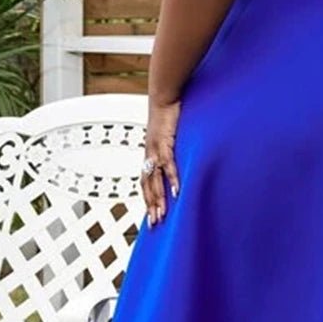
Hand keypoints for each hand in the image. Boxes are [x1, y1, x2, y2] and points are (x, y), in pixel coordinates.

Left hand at [142, 99, 181, 226]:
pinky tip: (177, 192)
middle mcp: (150, 155)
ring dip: (158, 199)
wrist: (164, 97)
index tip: (151, 214)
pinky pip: (169, 166)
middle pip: (148, 186)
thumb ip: (171, 147)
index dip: (147, 198)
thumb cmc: (167, 115)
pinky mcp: (166, 144)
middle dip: (150, 206)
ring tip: (163, 215)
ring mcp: (156, 151)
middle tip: (154, 224)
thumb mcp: (168, 135)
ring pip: (155, 180)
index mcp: (149, 155)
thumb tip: (176, 157)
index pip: (146, 181)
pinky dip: (173, 180)